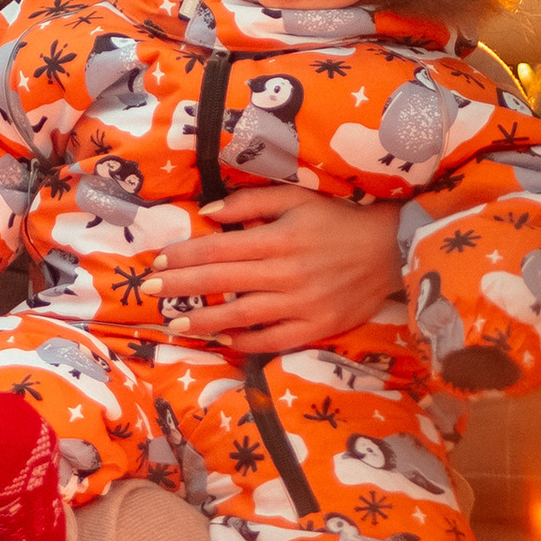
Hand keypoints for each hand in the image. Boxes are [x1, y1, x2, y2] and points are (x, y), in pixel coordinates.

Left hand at [153, 189, 404, 354]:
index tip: (159, 260)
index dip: (185, 256)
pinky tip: (223, 341)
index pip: (218, 250)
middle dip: (181, 286)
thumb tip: (207, 214)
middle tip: (150, 290)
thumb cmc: (337, 219)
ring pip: (242, 316)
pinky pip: (274, 340)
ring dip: (205, 322)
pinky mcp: (317, 327)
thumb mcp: (295, 197)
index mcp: (277, 239)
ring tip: (175, 324)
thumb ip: (249, 202)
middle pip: (221, 282)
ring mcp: (301, 304)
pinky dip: (247, 342)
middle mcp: (285, 273)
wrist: (389, 249)